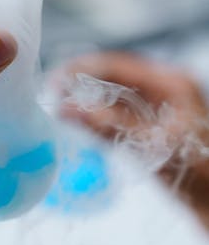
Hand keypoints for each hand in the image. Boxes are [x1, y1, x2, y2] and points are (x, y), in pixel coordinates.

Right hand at [63, 52, 208, 227]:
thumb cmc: (201, 180)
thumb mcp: (155, 147)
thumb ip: (112, 126)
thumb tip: (70, 109)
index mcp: (173, 83)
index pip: (118, 65)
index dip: (83, 70)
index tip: (55, 83)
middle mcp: (167, 90)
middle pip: (114, 77)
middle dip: (81, 85)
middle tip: (51, 96)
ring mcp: (162, 109)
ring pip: (115, 97)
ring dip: (87, 101)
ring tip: (59, 110)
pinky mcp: (156, 129)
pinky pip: (120, 116)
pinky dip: (98, 118)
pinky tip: (80, 125)